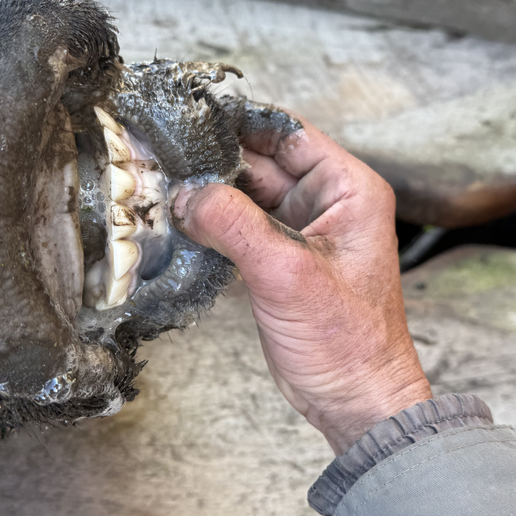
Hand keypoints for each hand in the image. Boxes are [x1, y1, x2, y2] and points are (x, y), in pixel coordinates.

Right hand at [175, 112, 430, 454]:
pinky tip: (175, 222)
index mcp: (348, 189)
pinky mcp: (277, 261)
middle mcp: (326, 203)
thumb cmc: (349, 343)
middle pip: (258, 162)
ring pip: (243, 195)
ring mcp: (299, 232)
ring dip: (206, 194)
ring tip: (160, 185)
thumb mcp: (288, 274)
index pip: (287, 133)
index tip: (191, 114)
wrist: (355, 401)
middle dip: (212, 161)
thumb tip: (187, 194)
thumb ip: (235, 225)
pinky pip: (236, 228)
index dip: (240, 122)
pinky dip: (208, 225)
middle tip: (161, 155)